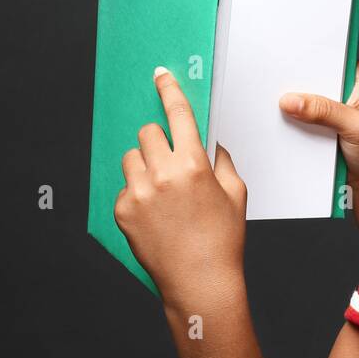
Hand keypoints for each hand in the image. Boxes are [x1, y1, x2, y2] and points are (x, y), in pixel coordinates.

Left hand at [114, 67, 247, 312]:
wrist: (200, 281)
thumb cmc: (222, 239)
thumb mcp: (235, 193)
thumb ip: (221, 160)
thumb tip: (209, 142)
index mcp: (193, 164)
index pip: (178, 114)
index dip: (169, 90)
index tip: (160, 75)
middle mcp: (162, 174)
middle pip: (148, 133)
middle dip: (159, 141)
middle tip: (171, 161)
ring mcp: (139, 193)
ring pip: (132, 157)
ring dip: (145, 166)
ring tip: (162, 193)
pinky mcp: (123, 211)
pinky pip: (126, 187)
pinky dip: (138, 193)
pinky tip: (156, 215)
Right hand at [280, 61, 358, 189]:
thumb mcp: (356, 126)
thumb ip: (325, 112)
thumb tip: (290, 100)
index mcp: (358, 76)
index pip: (328, 59)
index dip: (306, 59)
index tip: (282, 60)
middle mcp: (343, 88)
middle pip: (311, 78)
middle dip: (294, 83)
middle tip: (270, 84)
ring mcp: (329, 107)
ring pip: (302, 99)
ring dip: (288, 104)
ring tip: (267, 103)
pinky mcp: (318, 125)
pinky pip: (298, 119)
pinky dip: (289, 122)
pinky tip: (275, 122)